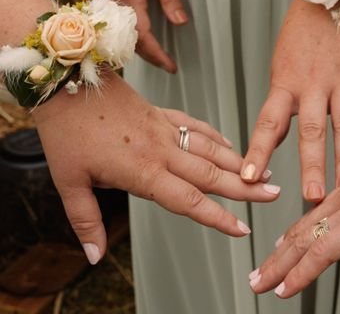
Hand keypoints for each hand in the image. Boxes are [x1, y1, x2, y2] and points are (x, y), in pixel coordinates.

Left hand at [33, 73, 279, 264]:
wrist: (67, 83)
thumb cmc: (66, 133)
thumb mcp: (68, 182)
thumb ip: (86, 221)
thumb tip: (94, 256)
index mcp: (142, 170)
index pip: (189, 200)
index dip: (217, 217)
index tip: (241, 228)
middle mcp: (162, 150)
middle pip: (212, 173)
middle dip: (245, 187)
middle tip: (273, 194)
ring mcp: (164, 129)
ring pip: (210, 148)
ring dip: (238, 162)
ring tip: (262, 171)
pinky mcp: (160, 114)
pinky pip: (196, 126)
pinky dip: (215, 136)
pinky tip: (228, 144)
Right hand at [102, 0, 185, 72]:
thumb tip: (180, 23)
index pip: (142, 36)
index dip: (157, 54)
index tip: (172, 66)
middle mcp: (116, 2)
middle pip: (130, 40)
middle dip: (150, 57)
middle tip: (170, 67)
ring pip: (123, 34)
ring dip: (140, 49)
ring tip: (160, 58)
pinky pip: (119, 23)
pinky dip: (132, 36)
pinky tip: (145, 40)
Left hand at [241, 0, 339, 200]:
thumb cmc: (303, 30)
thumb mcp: (283, 63)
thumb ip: (283, 101)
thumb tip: (276, 138)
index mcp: (285, 81)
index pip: (268, 123)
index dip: (259, 151)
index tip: (249, 179)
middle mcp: (312, 83)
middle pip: (311, 130)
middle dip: (311, 165)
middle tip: (312, 198)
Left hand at [248, 121, 339, 297]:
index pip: (322, 212)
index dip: (300, 230)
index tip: (283, 243)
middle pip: (305, 228)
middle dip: (280, 254)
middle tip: (260, 270)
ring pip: (303, 242)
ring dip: (279, 267)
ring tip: (257, 284)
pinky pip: (321, 253)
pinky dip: (300, 273)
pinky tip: (283, 289)